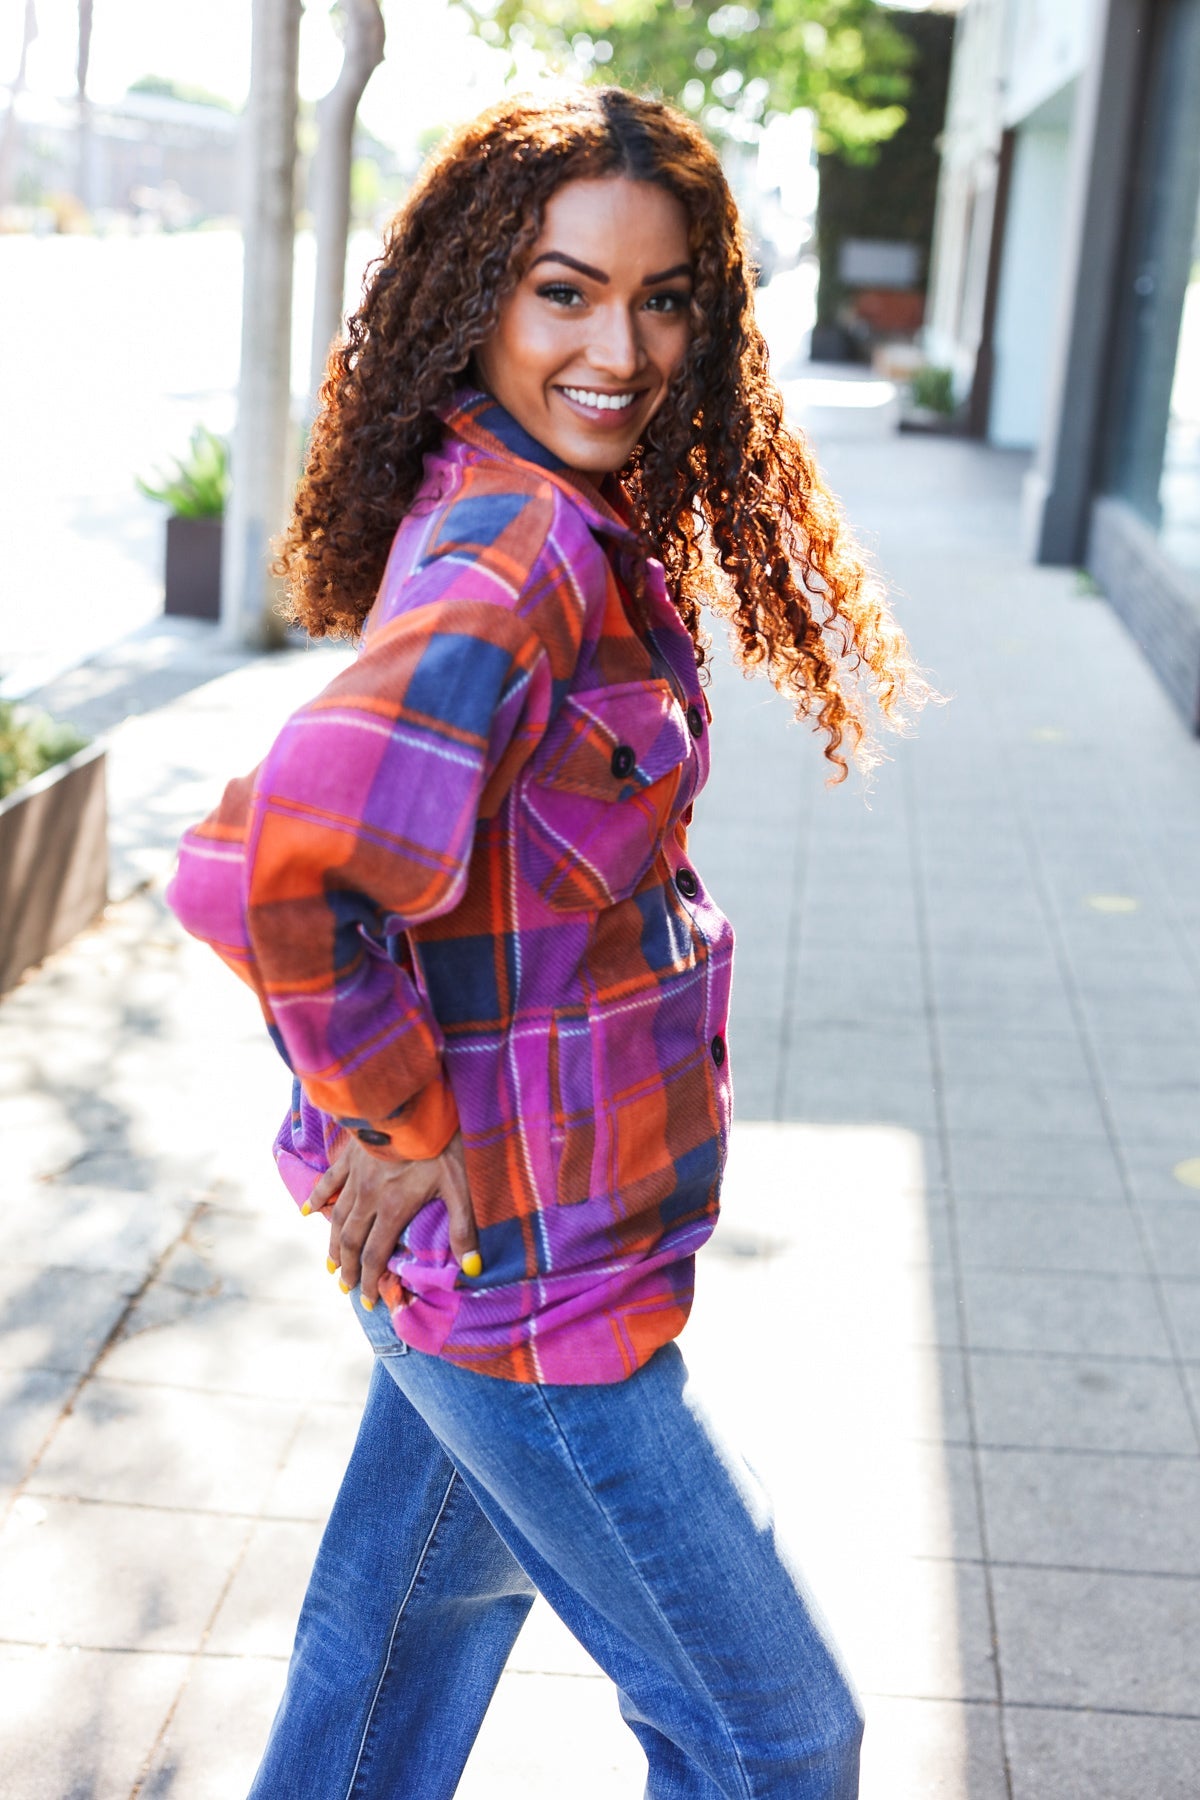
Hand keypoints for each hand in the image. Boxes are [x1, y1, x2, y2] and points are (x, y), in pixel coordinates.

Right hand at [306, 1130, 478, 1307]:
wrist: (412, 1103)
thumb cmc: (440, 1143)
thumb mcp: (459, 1187)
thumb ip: (462, 1228)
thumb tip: (473, 1269)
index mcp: (393, 1209)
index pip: (376, 1255)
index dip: (371, 1281)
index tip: (368, 1301)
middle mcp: (369, 1198)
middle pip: (351, 1242)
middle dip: (349, 1268)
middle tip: (346, 1287)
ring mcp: (356, 1176)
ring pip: (337, 1217)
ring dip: (332, 1243)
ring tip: (330, 1264)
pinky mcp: (351, 1156)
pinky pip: (328, 1180)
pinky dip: (316, 1197)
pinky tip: (308, 1211)